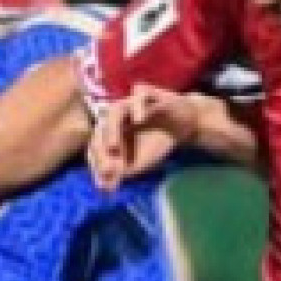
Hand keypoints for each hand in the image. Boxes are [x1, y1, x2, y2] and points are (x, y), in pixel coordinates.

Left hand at [88, 86, 202, 189]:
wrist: (185, 124)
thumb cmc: (158, 142)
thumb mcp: (140, 163)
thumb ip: (121, 173)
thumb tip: (103, 188)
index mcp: (110, 130)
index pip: (95, 142)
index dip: (96, 160)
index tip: (102, 178)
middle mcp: (117, 114)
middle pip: (101, 127)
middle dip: (100, 148)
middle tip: (105, 168)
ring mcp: (131, 102)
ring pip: (115, 110)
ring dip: (112, 129)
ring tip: (113, 147)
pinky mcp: (149, 92)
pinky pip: (139, 94)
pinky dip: (137, 105)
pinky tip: (139, 119)